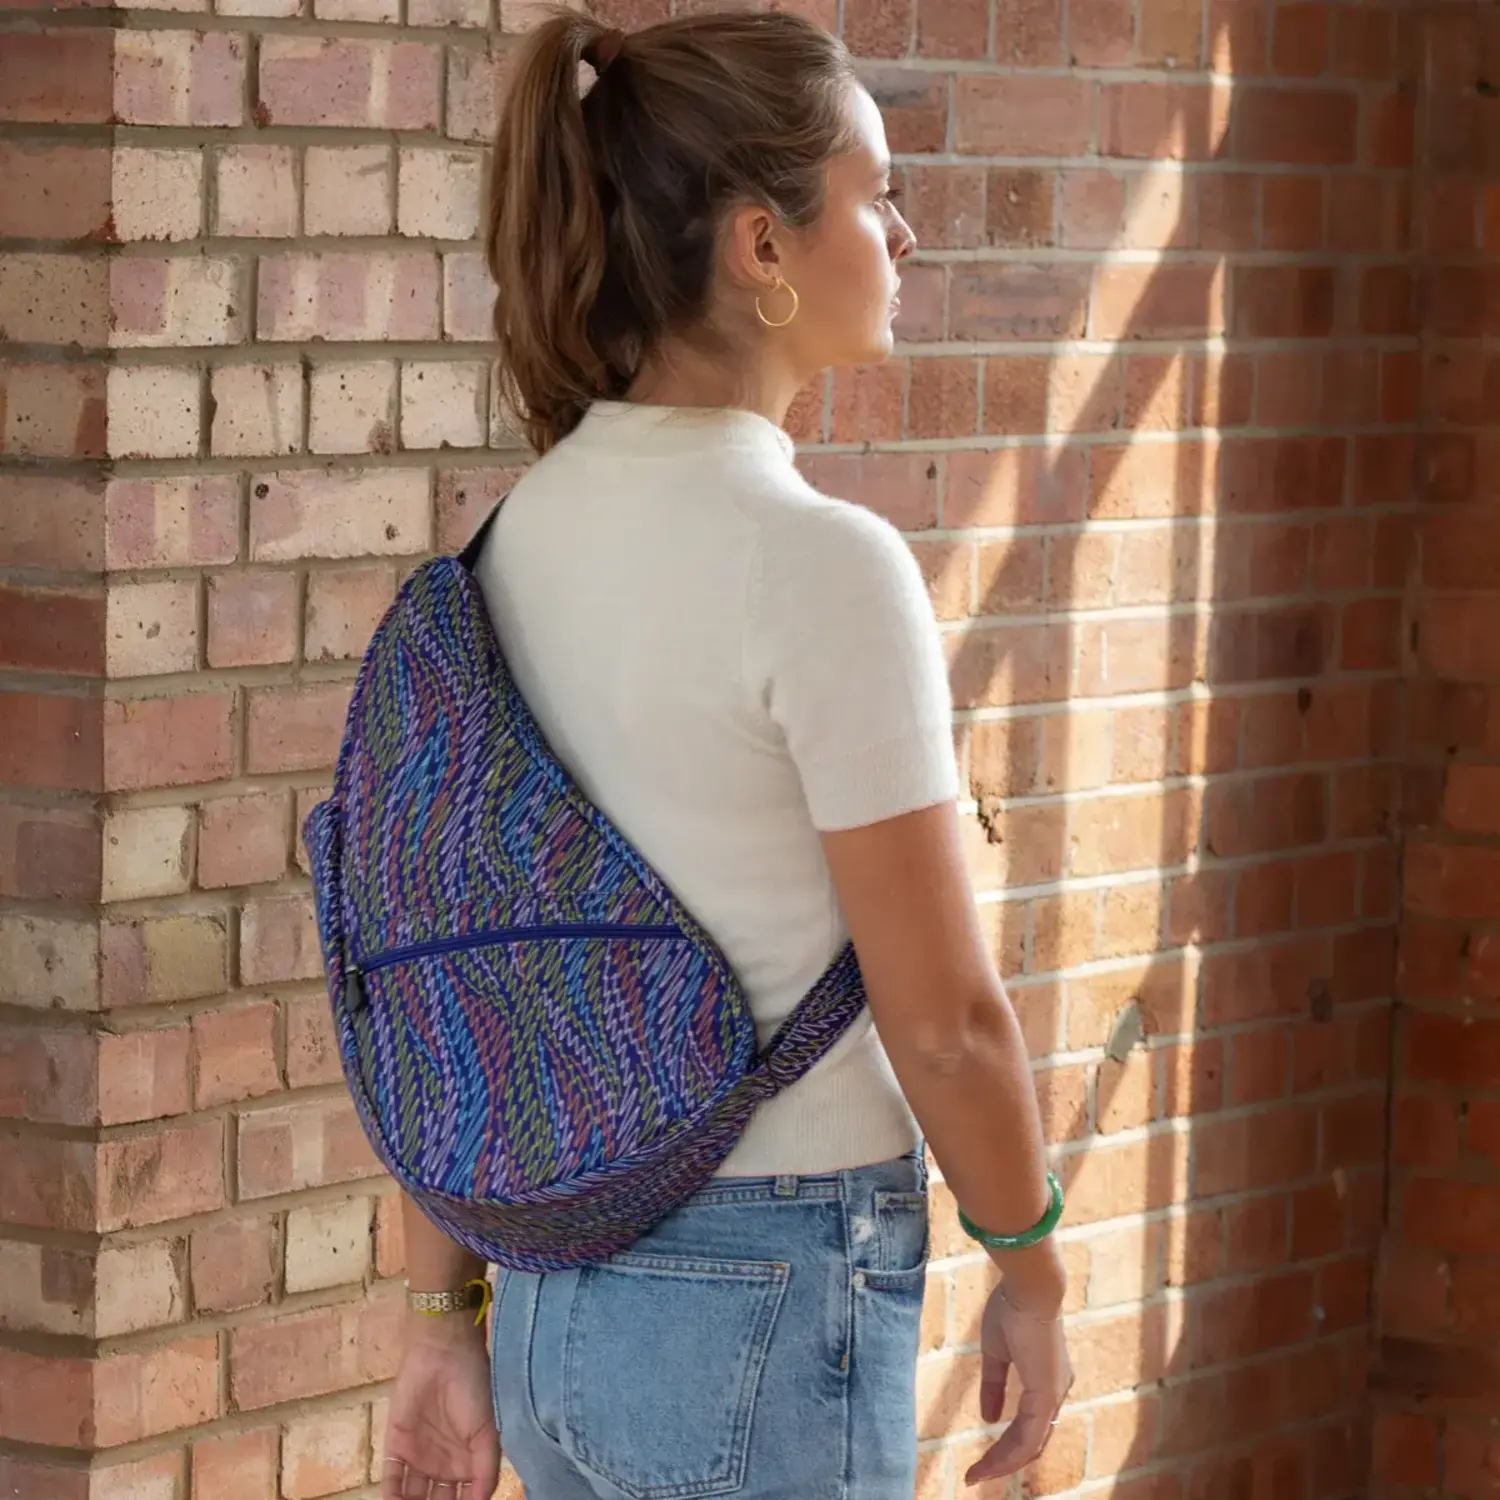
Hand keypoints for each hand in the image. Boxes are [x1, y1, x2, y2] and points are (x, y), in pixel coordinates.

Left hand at [382, 1317, 501, 1499]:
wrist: (444, 1354)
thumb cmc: (474, 1390)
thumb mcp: (489, 1432)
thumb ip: (487, 1471)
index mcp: (469, 1465)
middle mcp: (444, 1467)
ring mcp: (419, 1460)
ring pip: (413, 1499)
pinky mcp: (396, 1449)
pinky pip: (391, 1482)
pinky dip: (391, 1499)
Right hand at [963, 1282, 1073, 1487]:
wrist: (1027, 1287)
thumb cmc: (1012, 1308)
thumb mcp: (996, 1352)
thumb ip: (994, 1386)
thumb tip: (989, 1418)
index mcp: (1047, 1380)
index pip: (1030, 1424)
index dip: (1007, 1444)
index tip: (982, 1459)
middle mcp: (1055, 1392)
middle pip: (1033, 1441)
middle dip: (1005, 1460)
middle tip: (979, 1474)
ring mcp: (1053, 1396)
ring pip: (1031, 1445)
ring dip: (1003, 1462)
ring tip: (977, 1474)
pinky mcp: (1046, 1396)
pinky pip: (1028, 1437)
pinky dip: (1008, 1455)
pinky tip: (989, 1464)